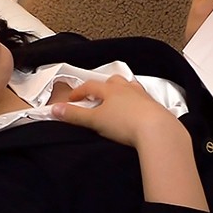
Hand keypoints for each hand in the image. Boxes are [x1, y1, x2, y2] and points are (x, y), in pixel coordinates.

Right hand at [53, 75, 208, 211]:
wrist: (156, 130)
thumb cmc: (126, 123)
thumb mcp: (95, 120)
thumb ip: (74, 115)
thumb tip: (56, 109)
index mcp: (110, 89)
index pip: (90, 85)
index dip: (79, 91)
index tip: (72, 99)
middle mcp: (127, 89)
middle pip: (112, 81)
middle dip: (102, 87)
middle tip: (96, 96)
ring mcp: (142, 96)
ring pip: (129, 88)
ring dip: (121, 92)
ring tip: (116, 101)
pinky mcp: (154, 107)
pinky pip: (143, 100)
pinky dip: (136, 102)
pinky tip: (135, 111)